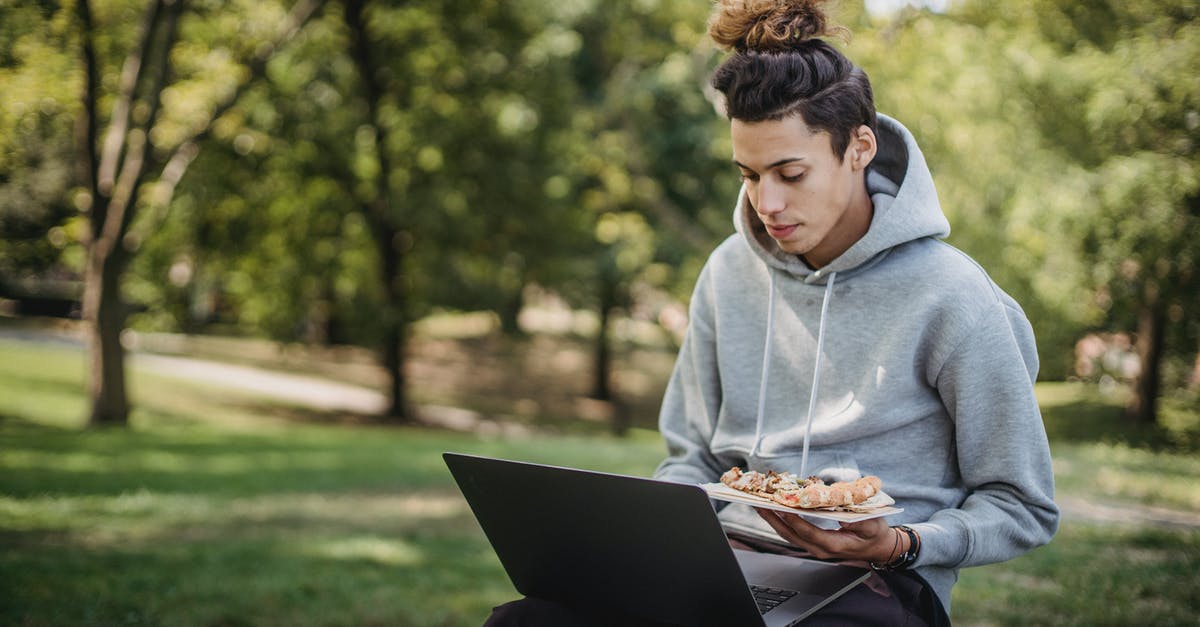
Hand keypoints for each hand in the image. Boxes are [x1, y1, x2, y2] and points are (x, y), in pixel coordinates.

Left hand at [755, 508, 899, 562]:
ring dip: (773, 519)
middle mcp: (820, 549)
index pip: (809, 532)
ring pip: (789, 535)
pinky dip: (781, 521)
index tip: (781, 507)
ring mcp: (815, 547)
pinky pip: (793, 533)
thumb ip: (856, 519)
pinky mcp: (813, 542)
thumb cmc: (875, 534)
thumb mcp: (871, 524)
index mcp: (834, 545)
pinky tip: (774, 510)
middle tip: (759, 504)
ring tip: (760, 505)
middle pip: (791, 534)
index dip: (794, 520)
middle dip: (773, 519)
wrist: (878, 547)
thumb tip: (840, 510)